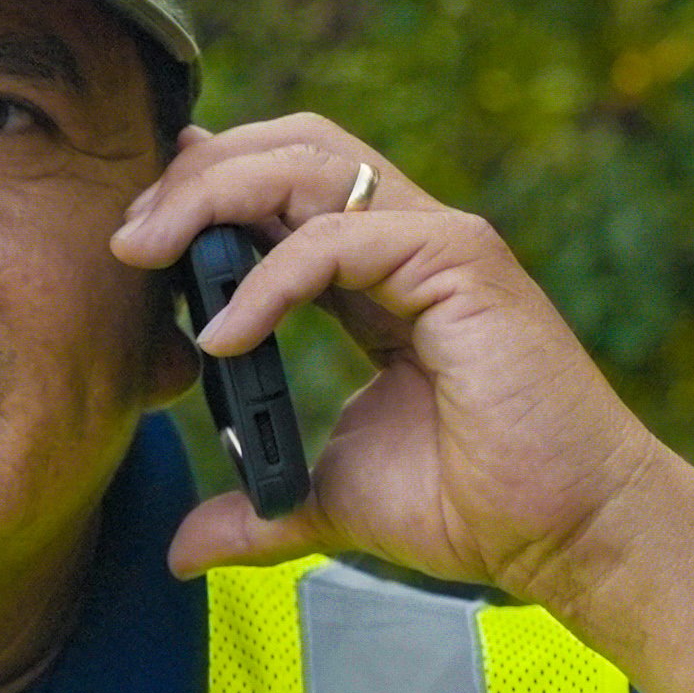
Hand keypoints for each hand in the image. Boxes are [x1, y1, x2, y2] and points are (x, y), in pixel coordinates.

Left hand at [110, 114, 672, 606]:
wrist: (569, 535)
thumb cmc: (475, 506)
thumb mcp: (330, 501)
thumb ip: (257, 507)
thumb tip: (181, 546)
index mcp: (379, 273)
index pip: (280, 186)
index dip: (203, 192)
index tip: (133, 238)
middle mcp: (409, 237)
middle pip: (288, 146)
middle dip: (195, 175)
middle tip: (124, 235)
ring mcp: (439, 241)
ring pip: (309, 163)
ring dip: (213, 196)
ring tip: (146, 252)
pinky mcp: (463, 263)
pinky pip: (341, 238)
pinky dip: (268, 279)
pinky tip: (220, 335)